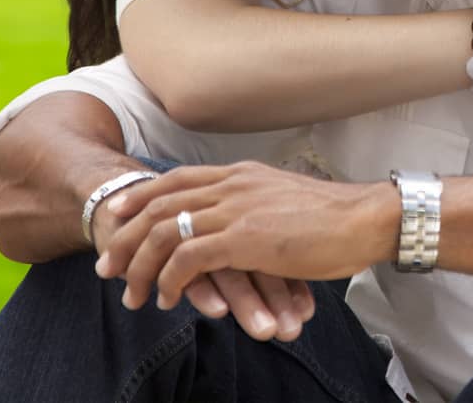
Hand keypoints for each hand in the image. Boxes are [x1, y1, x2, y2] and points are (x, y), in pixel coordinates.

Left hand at [94, 162, 390, 312]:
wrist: (366, 219)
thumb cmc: (333, 218)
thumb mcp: (282, 200)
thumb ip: (253, 204)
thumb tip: (237, 224)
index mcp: (239, 173)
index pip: (175, 179)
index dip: (141, 197)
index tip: (117, 215)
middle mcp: (231, 184)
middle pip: (159, 204)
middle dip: (126, 236)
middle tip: (106, 265)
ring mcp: (236, 208)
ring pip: (166, 231)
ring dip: (142, 265)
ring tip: (132, 293)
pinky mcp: (245, 238)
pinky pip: (190, 257)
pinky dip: (171, 279)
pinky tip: (169, 298)